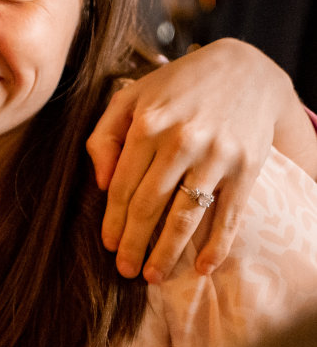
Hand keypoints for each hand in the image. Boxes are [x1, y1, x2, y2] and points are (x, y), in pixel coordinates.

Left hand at [85, 39, 296, 281]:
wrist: (244, 70)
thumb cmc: (175, 87)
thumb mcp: (130, 97)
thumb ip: (104, 136)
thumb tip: (100, 183)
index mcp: (147, 125)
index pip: (122, 185)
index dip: (113, 220)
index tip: (107, 245)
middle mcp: (181, 141)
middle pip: (149, 206)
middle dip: (134, 243)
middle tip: (125, 270)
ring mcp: (216, 156)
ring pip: (186, 216)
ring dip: (167, 251)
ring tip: (153, 276)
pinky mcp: (246, 168)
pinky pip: (229, 215)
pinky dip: (216, 246)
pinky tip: (200, 268)